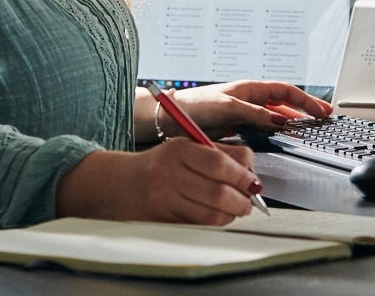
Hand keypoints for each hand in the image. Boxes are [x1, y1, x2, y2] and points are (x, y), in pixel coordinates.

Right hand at [56, 141, 260, 225]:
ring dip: (233, 213)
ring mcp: (166, 198)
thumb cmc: (161, 165)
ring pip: (213, 213)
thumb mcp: (185, 148)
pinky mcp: (165, 219)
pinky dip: (217, 222)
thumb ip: (218, 154)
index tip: (252, 180)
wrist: (122, 184)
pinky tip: (219, 215)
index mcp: (179, 150)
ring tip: (237, 208)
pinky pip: (201, 225)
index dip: (243, 174)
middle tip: (249, 199)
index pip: (220, 162)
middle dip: (243, 199)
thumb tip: (252, 172)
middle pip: (220, 192)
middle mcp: (170, 173)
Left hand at [159, 80, 332, 139]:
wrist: (171, 120)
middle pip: (285, 103)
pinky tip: (284, 139)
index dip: (305, 99)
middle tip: (324, 119)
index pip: (285, 90)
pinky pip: (264, 129)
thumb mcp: (228, 107)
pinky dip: (277, 134)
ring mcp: (245, 114)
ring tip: (309, 130)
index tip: (322, 110)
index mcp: (249, 89)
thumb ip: (255, 114)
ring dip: (293, 122)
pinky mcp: (238, 128)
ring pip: (276, 117)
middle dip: (305, 110)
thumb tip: (282, 120)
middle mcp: (249, 100)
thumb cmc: (195, 106)